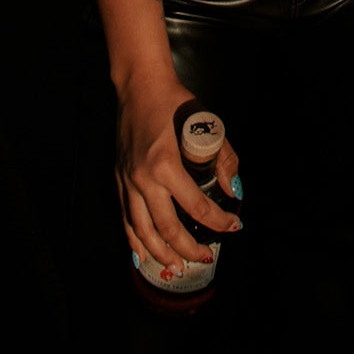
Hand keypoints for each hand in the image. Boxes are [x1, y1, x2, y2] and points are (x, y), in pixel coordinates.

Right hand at [116, 75, 241, 275]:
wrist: (139, 86)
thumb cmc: (175, 101)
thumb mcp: (206, 122)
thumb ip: (223, 157)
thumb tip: (233, 189)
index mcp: (166, 164)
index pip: (197, 206)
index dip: (218, 221)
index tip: (233, 226)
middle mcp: (143, 178)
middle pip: (167, 228)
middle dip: (189, 249)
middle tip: (207, 257)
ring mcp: (128, 181)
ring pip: (143, 231)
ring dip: (162, 253)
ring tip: (178, 266)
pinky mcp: (119, 179)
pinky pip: (126, 219)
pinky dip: (135, 241)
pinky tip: (143, 255)